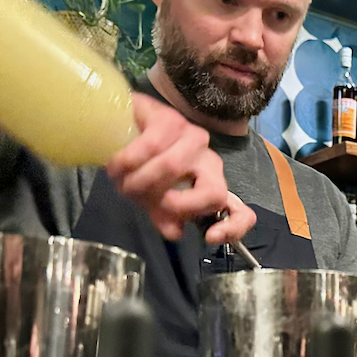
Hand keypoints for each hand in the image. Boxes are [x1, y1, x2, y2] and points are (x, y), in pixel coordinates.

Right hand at [107, 93, 256, 243]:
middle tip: (146, 201)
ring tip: (122, 180)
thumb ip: (166, 216)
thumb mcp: (153, 200)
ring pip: (173, 167)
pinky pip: (150, 146)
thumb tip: (175, 233)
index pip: (241, 212)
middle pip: (212, 191)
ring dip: (139, 180)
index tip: (209, 237)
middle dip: (173, 203)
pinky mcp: (171, 119)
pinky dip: (127, 160)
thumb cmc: (143, 167)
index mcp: (210, 186)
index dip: (234, 228)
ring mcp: (194, 139)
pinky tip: (116, 164)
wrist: (121, 128)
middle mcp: (209, 163)